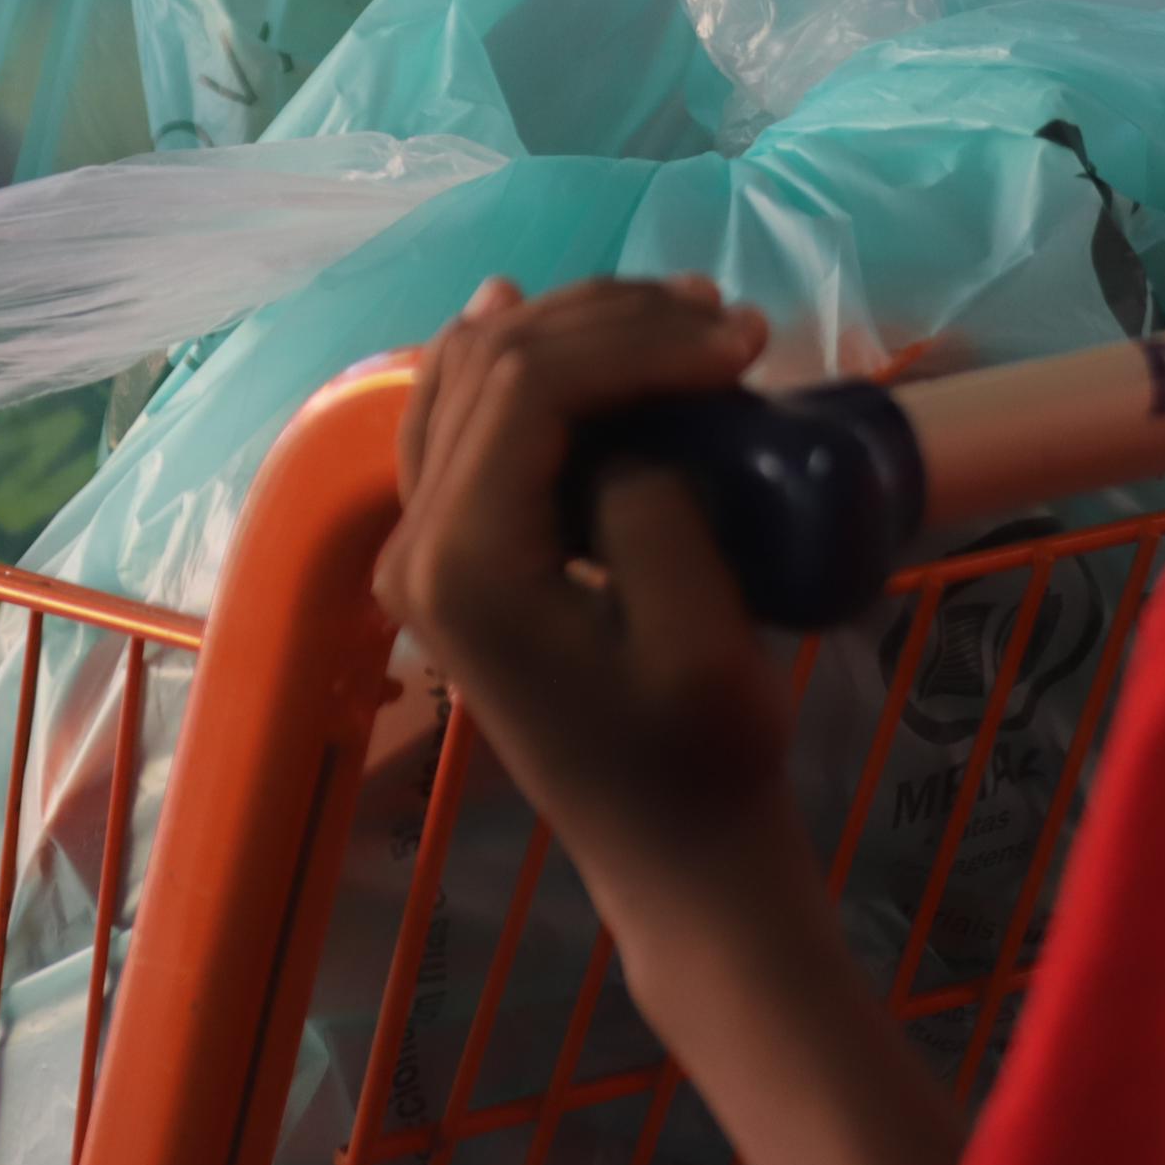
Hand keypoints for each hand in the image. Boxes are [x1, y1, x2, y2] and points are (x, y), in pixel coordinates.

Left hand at [374, 277, 965, 1164]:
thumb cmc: (702, 757)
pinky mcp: (453, 559)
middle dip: (616, 320)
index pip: (529, 384)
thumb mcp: (697, 627)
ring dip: (577, 329)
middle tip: (735, 323)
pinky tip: (530, 308)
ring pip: (469, 376)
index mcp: (462, 565)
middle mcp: (414, 545)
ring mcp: (422, 552)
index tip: (750, 342)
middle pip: (493, 364)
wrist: (679, 856)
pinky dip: (515, 360)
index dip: (639, 338)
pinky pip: (458, 420)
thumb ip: (648, 496)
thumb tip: (629, 420)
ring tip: (686, 316)